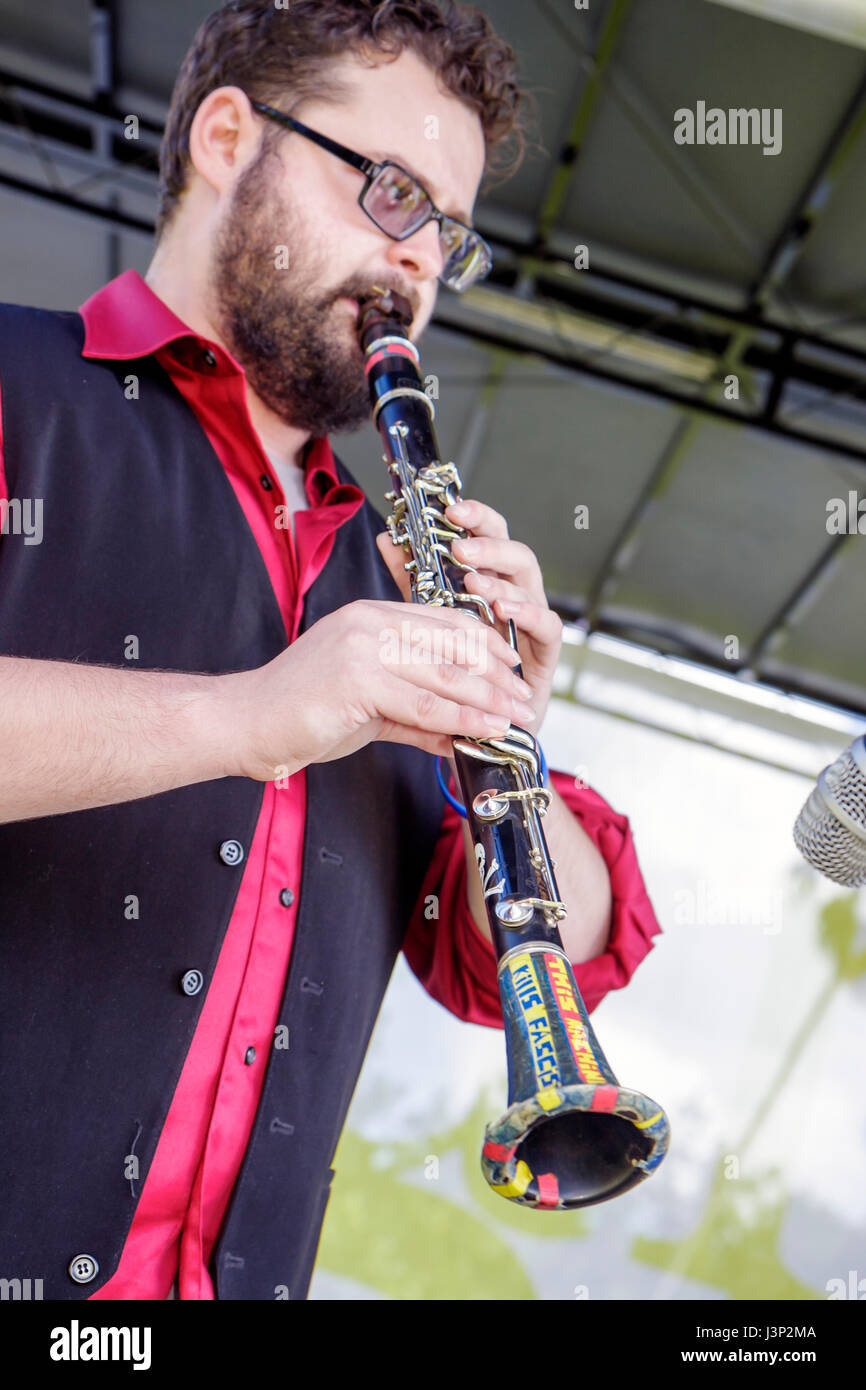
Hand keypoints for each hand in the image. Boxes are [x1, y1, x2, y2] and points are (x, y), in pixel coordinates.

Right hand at [224, 598, 537, 780]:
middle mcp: (371, 622)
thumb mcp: (369, 706)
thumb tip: (459, 731)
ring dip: (488, 699)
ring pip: (444, 674)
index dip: (485, 645)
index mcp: (372, 616)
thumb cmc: (300, 713)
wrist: (247, 724)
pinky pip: (424, 703)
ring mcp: (364, 646)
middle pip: (452, 644)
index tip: (511, 670)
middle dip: (496, 675)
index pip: (444, 622)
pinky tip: (485, 731)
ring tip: (517, 718)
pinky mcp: (358, 679)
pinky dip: (461, 720)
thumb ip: (416, 714)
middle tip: (525, 699)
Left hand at [376, 499, 562, 730]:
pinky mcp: (546, 655)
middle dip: (488, 538)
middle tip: (460, 537)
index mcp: (486, 585)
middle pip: (510, 550)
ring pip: (529, 580)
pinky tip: (505, 609)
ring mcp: (531, 624)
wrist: (479, 741)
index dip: (472, 518)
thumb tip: (386, 538)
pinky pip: (548, 625)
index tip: (448, 506)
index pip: (484, 538)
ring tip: (474, 575)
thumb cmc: (452, 681)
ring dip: (501, 574)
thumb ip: (414, 584)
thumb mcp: (425, 627)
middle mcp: (512, 598)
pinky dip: (528, 613)